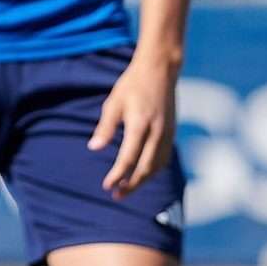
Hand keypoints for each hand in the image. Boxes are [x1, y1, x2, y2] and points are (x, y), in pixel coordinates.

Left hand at [88, 53, 176, 199]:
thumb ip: (105, 127)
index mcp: (139, 124)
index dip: (117, 175)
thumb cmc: (132, 85)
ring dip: (142, 180)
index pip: (128, 157)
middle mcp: (156, 132)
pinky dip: (153, 170)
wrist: (160, 70)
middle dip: (131, 184)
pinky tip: (142, 174)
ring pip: (157, 166)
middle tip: (116, 195)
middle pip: (145, 168)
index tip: (107, 186)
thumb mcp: (113, 102)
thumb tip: (94, 148)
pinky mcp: (172, 132)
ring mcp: (167, 133)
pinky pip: (164, 158)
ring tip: (126, 188)